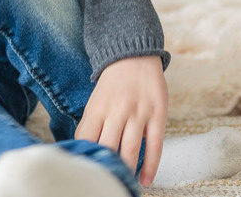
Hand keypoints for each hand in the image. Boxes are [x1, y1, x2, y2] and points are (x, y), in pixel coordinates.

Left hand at [74, 55, 167, 186]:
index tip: (88, 170)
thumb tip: (82, 150)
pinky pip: (155, 145)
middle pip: (109, 147)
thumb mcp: (95, 101)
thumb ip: (89, 124)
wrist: (134, 56)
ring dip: (127, 169)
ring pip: (131, 149)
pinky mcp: (158, 115)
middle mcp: (117, 111)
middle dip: (107, 166)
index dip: (87, 157)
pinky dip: (150, 166)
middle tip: (106, 180)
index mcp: (97, 108)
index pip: (87, 139)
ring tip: (124, 183)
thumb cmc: (112, 85)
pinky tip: (146, 180)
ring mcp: (138, 113)